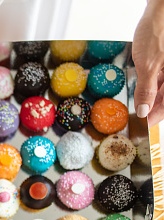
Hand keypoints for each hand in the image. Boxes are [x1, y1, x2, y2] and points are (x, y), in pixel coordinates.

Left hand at [133, 0, 163, 126]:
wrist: (160, 8)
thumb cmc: (157, 32)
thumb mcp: (148, 64)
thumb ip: (147, 89)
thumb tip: (144, 111)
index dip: (158, 115)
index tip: (147, 124)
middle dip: (155, 106)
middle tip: (142, 117)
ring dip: (154, 95)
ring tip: (142, 104)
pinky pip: (163, 75)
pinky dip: (155, 83)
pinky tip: (146, 87)